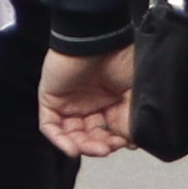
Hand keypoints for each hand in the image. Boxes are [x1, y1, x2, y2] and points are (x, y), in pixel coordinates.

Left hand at [39, 48, 134, 162]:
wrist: (99, 39)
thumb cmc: (121, 57)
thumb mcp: (137, 92)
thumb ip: (134, 117)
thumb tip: (132, 141)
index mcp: (111, 101)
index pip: (110, 131)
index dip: (117, 141)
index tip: (127, 144)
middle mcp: (90, 104)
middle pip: (90, 136)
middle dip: (100, 146)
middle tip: (108, 148)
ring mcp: (69, 103)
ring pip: (71, 135)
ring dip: (82, 147)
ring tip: (95, 149)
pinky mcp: (50, 99)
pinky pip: (50, 126)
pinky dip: (60, 141)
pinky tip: (73, 149)